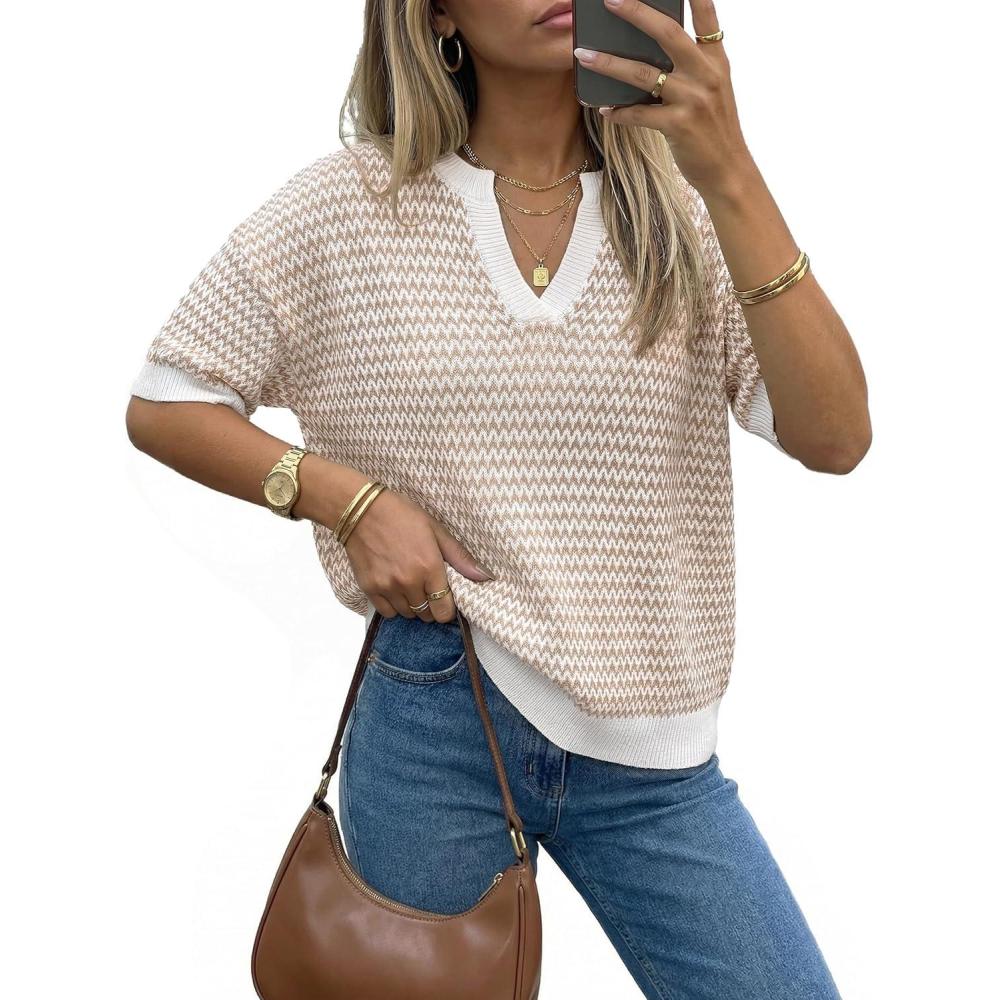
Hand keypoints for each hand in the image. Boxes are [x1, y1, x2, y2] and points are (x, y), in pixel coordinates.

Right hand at [342, 488, 493, 622]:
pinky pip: (387, 612)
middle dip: (431, 605)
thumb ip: (459, 557)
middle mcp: (409, 582)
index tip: (446, 599)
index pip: (444, 610)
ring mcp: (387, 587)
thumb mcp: (436, 530)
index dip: (448, 608)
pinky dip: (394, 606)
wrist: (361, 510)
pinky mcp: (369, 589)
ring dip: (413, 605)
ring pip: (408, 614)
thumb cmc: (402, 515)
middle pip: (426, 614)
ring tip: (410, 585)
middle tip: (428, 588)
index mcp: (429, 567)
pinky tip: (395, 588)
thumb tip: (484, 577)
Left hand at [574, 0, 752, 197]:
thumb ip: (690, 67)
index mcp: (716, 59)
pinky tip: (604, 110)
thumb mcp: (712, 89)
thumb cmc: (712, 128)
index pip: (706, 16)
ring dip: (608, 64)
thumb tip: (649, 52)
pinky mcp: (679, 126)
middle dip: (636, 13)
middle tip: (610, 1)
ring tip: (583, 55)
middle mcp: (706, 74)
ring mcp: (693, 99)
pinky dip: (619, 112)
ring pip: (643, 74)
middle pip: (667, 33)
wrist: (727, 169)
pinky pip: (639, 114)